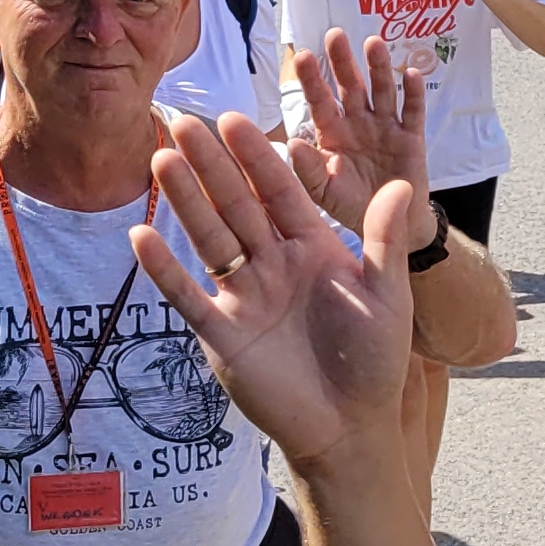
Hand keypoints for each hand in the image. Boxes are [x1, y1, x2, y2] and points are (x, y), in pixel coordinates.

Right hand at [135, 110, 417, 474]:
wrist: (350, 425)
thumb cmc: (375, 360)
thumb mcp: (387, 296)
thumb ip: (385, 241)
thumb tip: (404, 186)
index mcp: (312, 248)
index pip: (279, 192)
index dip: (258, 158)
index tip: (234, 120)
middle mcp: (273, 264)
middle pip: (237, 205)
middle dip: (212, 165)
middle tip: (185, 121)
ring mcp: (244, 296)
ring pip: (209, 239)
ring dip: (185, 201)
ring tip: (162, 160)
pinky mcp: (222, 332)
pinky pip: (187, 295)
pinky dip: (164, 269)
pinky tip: (140, 236)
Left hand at [284, 28, 429, 238]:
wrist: (391, 227)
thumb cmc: (352, 204)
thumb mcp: (324, 192)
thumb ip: (308, 170)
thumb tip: (291, 142)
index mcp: (332, 133)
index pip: (320, 101)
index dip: (314, 80)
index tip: (305, 56)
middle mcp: (358, 123)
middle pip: (351, 87)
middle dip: (343, 62)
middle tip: (335, 34)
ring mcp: (385, 128)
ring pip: (382, 92)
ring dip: (378, 68)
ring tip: (373, 43)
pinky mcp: (411, 137)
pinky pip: (412, 112)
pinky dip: (413, 94)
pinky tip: (410, 73)